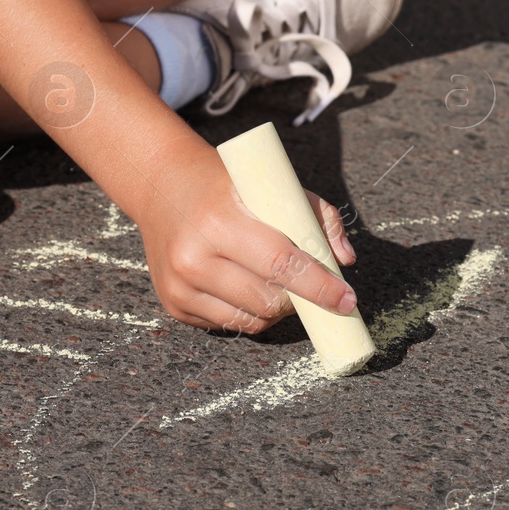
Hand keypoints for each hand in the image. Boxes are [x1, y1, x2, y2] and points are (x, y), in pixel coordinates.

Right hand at [134, 147, 357, 332]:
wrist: (161, 186)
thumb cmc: (228, 184)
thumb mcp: (275, 185)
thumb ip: (319, 217)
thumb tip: (345, 261)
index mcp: (219, 221)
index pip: (280, 264)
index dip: (319, 286)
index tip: (347, 299)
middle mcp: (193, 258)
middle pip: (268, 300)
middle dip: (300, 300)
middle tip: (311, 287)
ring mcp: (179, 287)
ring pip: (251, 321)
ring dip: (277, 310)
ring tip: (280, 286)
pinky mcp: (174, 306)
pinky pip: (228, 325)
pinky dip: (249, 313)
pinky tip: (247, 287)